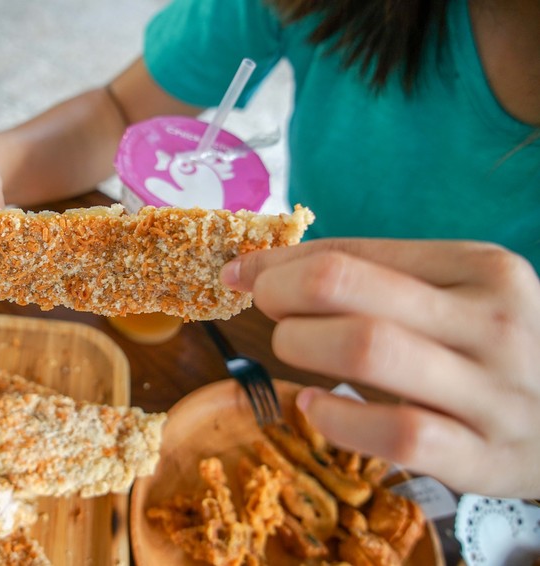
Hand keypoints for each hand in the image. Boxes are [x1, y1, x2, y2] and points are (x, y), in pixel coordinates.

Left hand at [221, 238, 539, 497]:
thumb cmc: (497, 351)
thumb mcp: (461, 297)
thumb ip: (382, 280)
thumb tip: (270, 267)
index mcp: (482, 269)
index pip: (355, 253)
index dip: (281, 260)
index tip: (241, 270)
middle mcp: (491, 322)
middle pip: (349, 289)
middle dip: (281, 292)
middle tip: (262, 304)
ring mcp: (492, 393)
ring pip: (367, 350)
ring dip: (301, 345)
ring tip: (288, 347)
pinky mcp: (485, 457)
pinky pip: (396, 434)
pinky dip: (339, 419)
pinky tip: (313, 406)